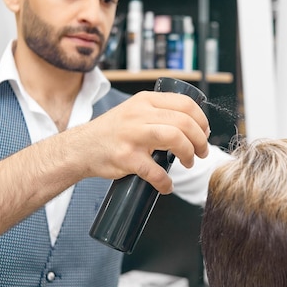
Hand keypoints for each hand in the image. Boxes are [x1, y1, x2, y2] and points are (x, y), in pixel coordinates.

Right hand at [72, 91, 209, 193]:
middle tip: (201, 153)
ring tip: (188, 163)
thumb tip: (191, 126)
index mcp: (145, 101)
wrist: (81, 148)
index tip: (204, 133)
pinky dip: (166, 182)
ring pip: (175, 139)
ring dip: (188, 154)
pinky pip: (155, 171)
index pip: (185, 104)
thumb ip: (158, 113)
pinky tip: (166, 185)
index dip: (201, 120)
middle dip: (199, 140)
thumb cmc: (111, 132)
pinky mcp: (126, 158)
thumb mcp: (134, 111)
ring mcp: (132, 135)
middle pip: (184, 122)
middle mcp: (139, 114)